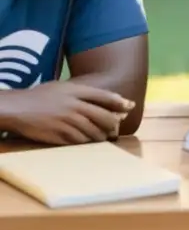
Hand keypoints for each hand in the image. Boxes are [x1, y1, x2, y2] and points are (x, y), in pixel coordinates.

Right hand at [0, 81, 132, 144]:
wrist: (18, 108)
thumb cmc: (41, 96)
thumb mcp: (63, 87)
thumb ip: (83, 92)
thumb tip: (104, 98)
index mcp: (76, 91)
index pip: (105, 97)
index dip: (120, 102)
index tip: (130, 106)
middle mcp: (74, 106)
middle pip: (104, 116)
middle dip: (114, 123)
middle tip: (116, 127)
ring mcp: (67, 121)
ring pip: (94, 131)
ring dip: (102, 135)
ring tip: (105, 136)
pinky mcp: (59, 135)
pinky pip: (80, 141)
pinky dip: (87, 142)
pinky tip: (88, 141)